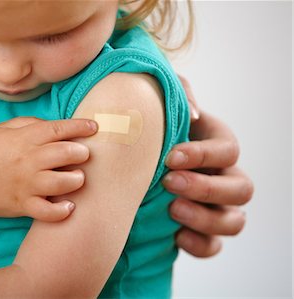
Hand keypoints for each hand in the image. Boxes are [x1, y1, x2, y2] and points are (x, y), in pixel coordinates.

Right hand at [0, 117, 97, 221]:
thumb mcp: (2, 129)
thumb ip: (29, 123)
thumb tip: (55, 125)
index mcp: (23, 140)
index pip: (58, 129)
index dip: (80, 126)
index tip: (93, 127)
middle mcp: (27, 162)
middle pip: (64, 153)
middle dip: (81, 151)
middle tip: (84, 153)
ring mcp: (25, 185)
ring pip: (60, 183)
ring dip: (76, 179)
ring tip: (78, 177)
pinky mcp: (23, 205)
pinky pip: (47, 212)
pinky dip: (61, 211)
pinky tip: (68, 206)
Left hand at [163, 76, 253, 256]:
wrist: (132, 158)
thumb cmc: (149, 127)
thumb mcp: (161, 101)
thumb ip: (178, 94)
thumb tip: (194, 115)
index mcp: (217, 145)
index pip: (228, 151)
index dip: (204, 156)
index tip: (170, 157)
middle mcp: (224, 177)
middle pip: (242, 189)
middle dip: (206, 188)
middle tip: (169, 183)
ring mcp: (216, 206)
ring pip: (235, 221)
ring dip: (205, 218)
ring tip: (171, 209)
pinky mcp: (202, 231)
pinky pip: (213, 246)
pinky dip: (198, 243)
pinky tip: (175, 236)